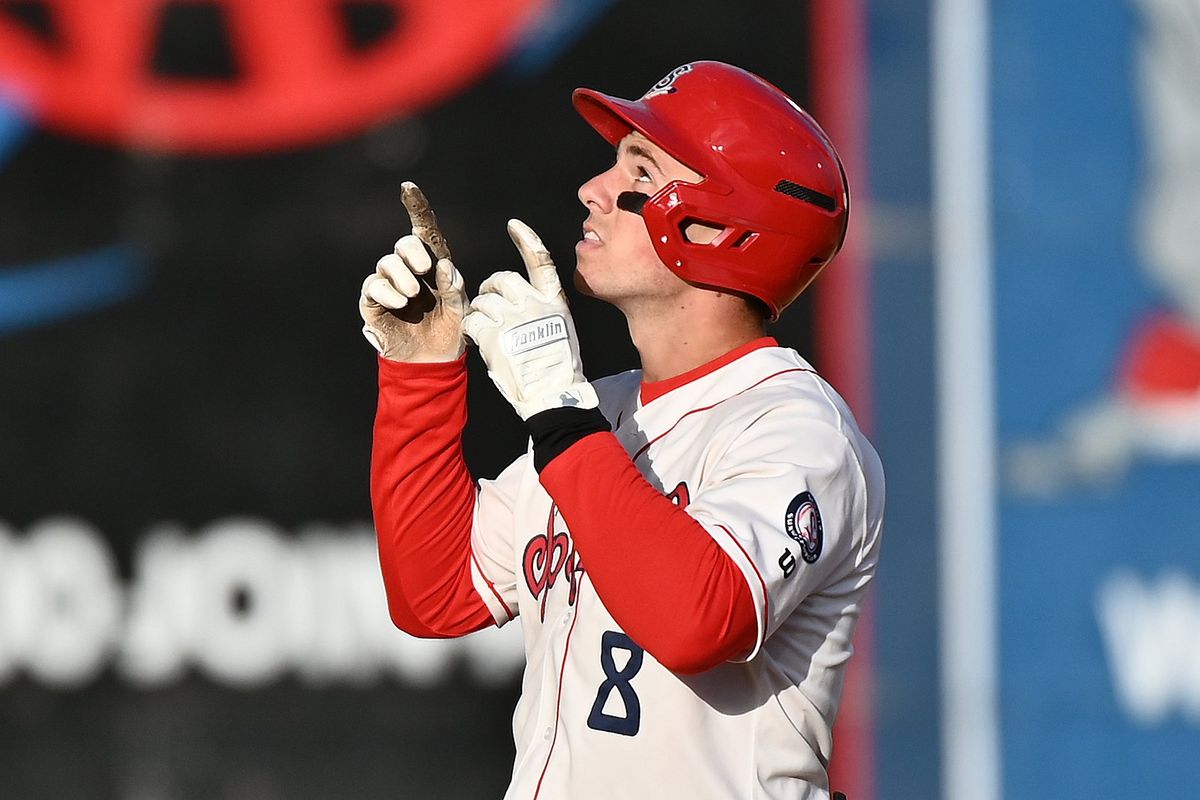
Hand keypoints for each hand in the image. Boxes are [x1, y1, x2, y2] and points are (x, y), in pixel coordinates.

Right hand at [359, 182, 467, 361]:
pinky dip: (387, 292)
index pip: (424, 231)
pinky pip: (373, 286)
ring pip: (386, 263)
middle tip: (425, 269)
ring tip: (413, 295)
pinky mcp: (374, 301)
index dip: (416, 207)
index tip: (408, 187)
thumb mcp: (461, 310)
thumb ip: (454, 288)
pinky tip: (401, 303)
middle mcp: (410, 270)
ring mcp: (390, 284)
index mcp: (434, 265)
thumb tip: (442, 266)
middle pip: (403, 244)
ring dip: (401, 275)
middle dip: (412, 252)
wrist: (432, 362)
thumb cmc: (450, 331)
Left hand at [462, 219, 597, 419]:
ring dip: (480, 313)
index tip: (514, 226)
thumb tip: (524, 299)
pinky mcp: (493, 333)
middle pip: (502, 280)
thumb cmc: (557, 368)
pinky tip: (482, 341)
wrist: (551, 394)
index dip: (526, 239)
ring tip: (489, 331)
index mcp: (553, 300)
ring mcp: (512, 317)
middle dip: (491, 290)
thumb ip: (543, 309)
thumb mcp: (561, 328)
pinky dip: (473, 329)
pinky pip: (472, 320)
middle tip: (490, 305)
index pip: (540, 259)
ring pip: (483, 301)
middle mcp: (533, 303)